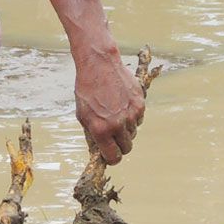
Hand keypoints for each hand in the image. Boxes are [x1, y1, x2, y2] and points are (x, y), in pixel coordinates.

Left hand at [74, 48, 145, 163]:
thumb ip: (93, 134)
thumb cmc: (87, 90)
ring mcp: (131, 114)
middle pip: (126, 148)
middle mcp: (118, 124)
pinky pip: (139, 119)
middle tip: (113, 136)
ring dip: (125, 129)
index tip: (110, 155)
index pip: (113, 157)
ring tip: (114, 114)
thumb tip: (101, 150)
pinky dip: (132, 116)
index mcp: (101, 130)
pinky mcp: (140, 104)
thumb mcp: (83, 115)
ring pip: (133, 133)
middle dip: (120, 145)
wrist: (99, 65)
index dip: (112, 158)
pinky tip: (121, 105)